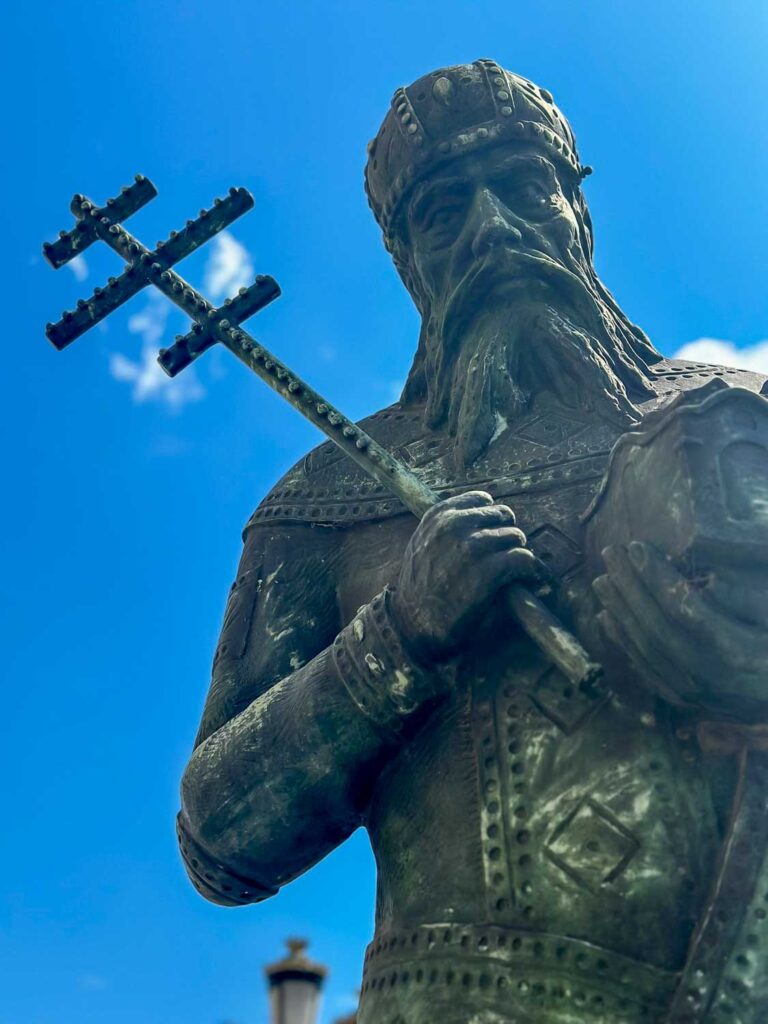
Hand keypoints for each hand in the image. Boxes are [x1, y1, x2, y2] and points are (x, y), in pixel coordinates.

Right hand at [391, 491, 547, 660]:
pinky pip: (526, 560)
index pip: (482, 500)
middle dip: (506, 537)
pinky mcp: (488, 571)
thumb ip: (445, 530)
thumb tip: (481, 525)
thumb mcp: (421, 547)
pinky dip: (536, 572)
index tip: (497, 534)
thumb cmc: (420, 591)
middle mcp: (455, 525)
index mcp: (438, 516)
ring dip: (519, 556)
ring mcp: (472, 546)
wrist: (412, 627)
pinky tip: (536, 581)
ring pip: (516, 537)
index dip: (493, 519)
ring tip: (518, 574)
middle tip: (507, 559)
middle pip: (503, 516)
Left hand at [593, 541, 767, 714]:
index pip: (685, 609)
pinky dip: (623, 642)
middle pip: (657, 627)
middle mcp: (711, 678)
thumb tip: (712, 583)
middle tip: (610, 552)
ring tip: (603, 578)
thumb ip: (751, 600)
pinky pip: (646, 670)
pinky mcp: (688, 701)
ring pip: (646, 649)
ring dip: (620, 611)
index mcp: (739, 653)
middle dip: (630, 587)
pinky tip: (607, 617)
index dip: (656, 576)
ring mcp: (697, 694)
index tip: (635, 546)